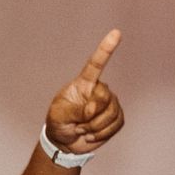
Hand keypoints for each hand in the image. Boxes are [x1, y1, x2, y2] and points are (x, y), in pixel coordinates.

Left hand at [45, 28, 124, 155]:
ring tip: (82, 130)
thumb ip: (75, 110)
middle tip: (78, 124)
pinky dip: (102, 134)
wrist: (64, 141)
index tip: (116, 33)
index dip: (106, 49)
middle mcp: (98, 90)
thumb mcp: (59, 115)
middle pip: (105, 97)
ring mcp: (109, 103)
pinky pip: (116, 124)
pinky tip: (91, 135)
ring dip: (95, 128)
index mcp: (83, 84)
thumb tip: (93, 109)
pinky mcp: (115, 118)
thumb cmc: (58, 123)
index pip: (96, 64)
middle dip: (91, 116)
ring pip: (112, 113)